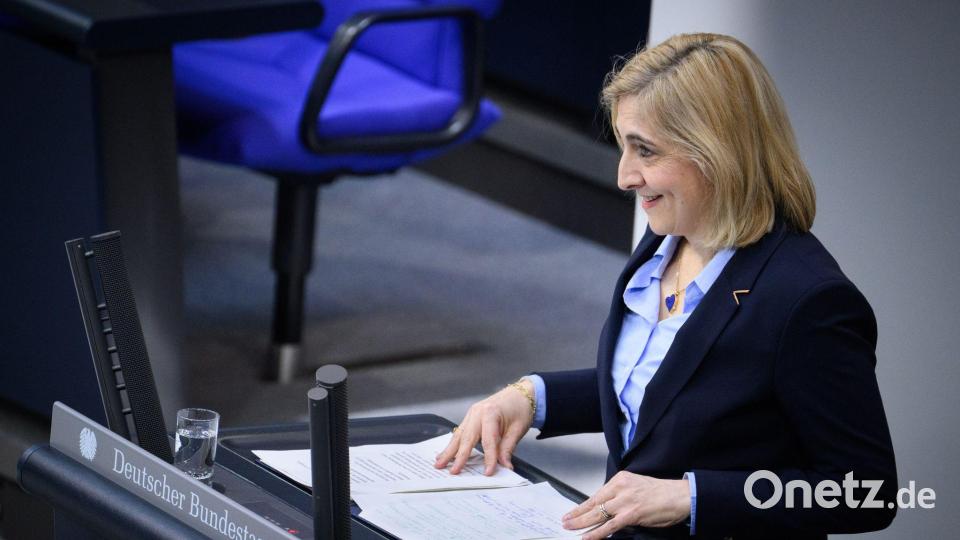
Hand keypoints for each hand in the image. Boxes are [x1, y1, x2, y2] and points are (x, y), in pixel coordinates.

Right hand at [433, 379, 534, 475]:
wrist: (520, 393)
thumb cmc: (520, 408)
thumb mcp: (518, 429)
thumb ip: (507, 449)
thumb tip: (504, 466)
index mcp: (490, 413)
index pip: (488, 441)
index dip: (488, 458)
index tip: (488, 473)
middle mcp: (477, 412)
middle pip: (466, 438)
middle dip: (458, 456)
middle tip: (452, 471)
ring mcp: (472, 414)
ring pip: (459, 435)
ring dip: (449, 451)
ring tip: (439, 463)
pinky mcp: (470, 417)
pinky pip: (460, 432)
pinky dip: (453, 444)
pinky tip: (446, 453)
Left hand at [562, 471, 690, 538]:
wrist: (679, 496)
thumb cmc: (661, 493)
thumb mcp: (636, 487)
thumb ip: (620, 496)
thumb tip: (605, 509)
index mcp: (620, 479)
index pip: (596, 494)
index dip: (582, 505)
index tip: (572, 511)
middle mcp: (620, 487)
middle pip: (593, 503)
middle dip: (577, 513)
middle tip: (565, 520)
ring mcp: (625, 500)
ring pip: (598, 513)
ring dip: (582, 522)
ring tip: (570, 527)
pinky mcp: (631, 513)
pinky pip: (610, 525)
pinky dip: (597, 532)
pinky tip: (588, 536)